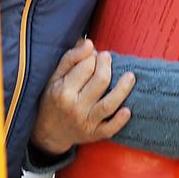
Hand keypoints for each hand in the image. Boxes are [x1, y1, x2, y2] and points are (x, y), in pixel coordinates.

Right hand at [29, 37, 135, 154]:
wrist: (48, 132)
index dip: (92, 56)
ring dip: (123, 89)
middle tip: (107, 58)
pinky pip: (110, 129)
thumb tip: (89, 43)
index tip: (93, 54)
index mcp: (63, 91)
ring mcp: (85, 122)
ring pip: (109, 104)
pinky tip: (128, 110)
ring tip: (130, 76)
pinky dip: (120, 121)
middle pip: (101, 81)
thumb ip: (71, 58)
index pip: (86, 66)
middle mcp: (75, 107)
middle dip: (107, 65)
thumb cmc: (52, 99)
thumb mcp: (54, 77)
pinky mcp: (94, 134)